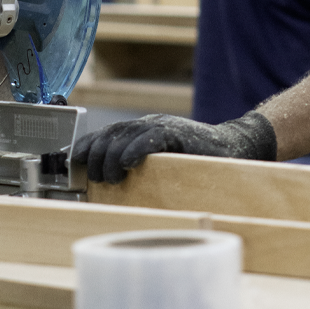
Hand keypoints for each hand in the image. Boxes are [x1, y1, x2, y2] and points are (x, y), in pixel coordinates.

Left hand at [73, 111, 276, 183]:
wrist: (234, 146)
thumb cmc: (196, 158)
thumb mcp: (161, 161)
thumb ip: (140, 165)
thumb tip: (113, 184)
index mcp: (141, 129)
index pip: (106, 133)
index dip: (87, 145)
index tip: (75, 161)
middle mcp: (148, 124)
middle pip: (111, 134)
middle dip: (98, 156)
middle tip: (96, 178)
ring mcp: (162, 126)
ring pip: (126, 136)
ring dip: (112, 157)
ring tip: (109, 177)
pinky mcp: (178, 134)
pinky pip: (152, 139)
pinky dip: (136, 150)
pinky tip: (128, 163)